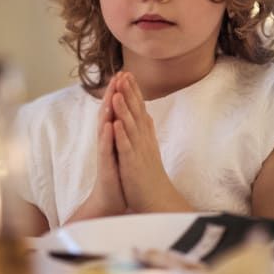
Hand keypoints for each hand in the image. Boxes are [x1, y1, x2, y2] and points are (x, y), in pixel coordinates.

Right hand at [70, 73, 126, 220]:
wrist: (112, 201)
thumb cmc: (119, 177)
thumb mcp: (123, 151)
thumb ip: (124, 134)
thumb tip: (127, 118)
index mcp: (114, 137)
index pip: (116, 110)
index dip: (120, 92)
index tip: (126, 74)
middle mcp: (107, 142)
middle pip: (108, 113)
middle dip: (112, 93)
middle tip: (117, 74)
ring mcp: (105, 153)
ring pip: (104, 127)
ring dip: (108, 110)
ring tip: (112, 94)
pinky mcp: (106, 165)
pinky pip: (106, 149)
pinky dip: (108, 136)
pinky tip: (110, 125)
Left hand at [111, 72, 190, 212]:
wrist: (157, 200)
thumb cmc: (150, 176)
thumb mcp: (148, 150)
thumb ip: (146, 133)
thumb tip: (147, 116)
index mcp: (145, 136)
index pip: (139, 109)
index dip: (134, 92)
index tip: (128, 74)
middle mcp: (144, 140)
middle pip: (136, 112)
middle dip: (129, 93)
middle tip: (124, 73)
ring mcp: (139, 151)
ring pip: (131, 126)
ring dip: (124, 109)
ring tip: (118, 92)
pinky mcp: (133, 164)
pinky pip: (126, 147)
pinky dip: (121, 135)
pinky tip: (116, 123)